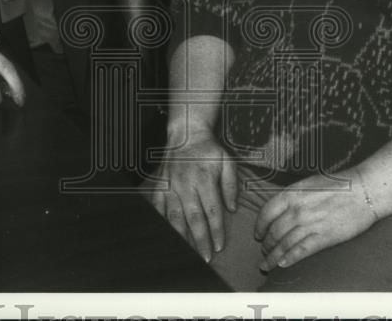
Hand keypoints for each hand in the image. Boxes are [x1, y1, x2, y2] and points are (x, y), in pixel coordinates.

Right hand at [149, 132, 237, 262]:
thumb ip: (230, 184)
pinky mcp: (161, 185)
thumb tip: (232, 208)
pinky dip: (161, 222)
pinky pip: (159, 207)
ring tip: (186, 252)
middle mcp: (185, 184)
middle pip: (193, 218)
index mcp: (204, 178)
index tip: (219, 246)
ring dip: (181, 236)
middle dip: (200, 240)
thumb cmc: (209, 149)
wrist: (186, 134)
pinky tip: (165, 235)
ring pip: (174, 216)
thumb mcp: (227, 161)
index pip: (212, 210)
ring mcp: (170, 185)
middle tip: (205, 257)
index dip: (216, 230)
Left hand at [254, 169, 378, 271]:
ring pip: (284, 244)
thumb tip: (280, 211)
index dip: (259, 226)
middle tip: (263, 251)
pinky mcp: (324, 237)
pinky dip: (289, 259)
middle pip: (274, 231)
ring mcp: (310, 224)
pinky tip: (282, 265)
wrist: (364, 190)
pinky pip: (301, 251)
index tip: (258, 234)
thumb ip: (293, 197)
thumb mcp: (309, 184)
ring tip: (267, 264)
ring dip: (273, 256)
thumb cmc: (339, 185)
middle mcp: (297, 210)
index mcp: (292, 193)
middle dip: (266, 244)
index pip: (266, 212)